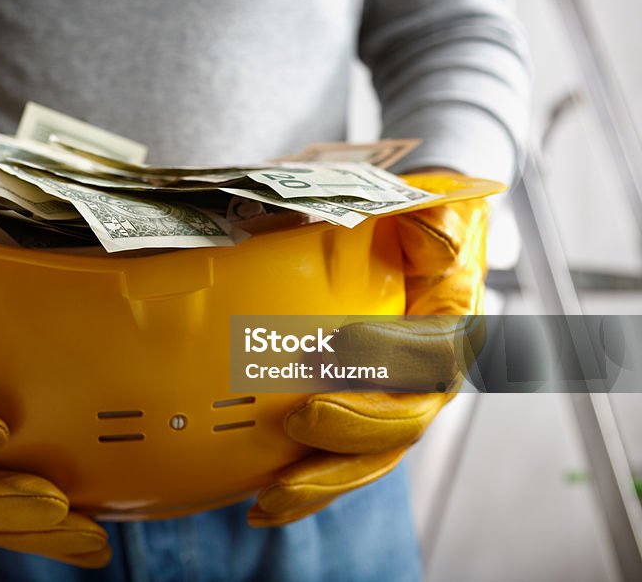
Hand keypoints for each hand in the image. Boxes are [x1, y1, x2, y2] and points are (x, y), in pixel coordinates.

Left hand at [249, 171, 489, 525]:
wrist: (415, 246)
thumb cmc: (421, 229)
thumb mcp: (438, 210)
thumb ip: (439, 221)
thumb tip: (435, 239)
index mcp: (453, 329)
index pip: (433, 354)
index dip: (392, 356)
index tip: (340, 344)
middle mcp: (431, 380)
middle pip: (403, 423)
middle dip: (352, 430)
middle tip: (300, 420)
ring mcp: (395, 407)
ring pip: (370, 459)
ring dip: (323, 482)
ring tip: (273, 499)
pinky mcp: (361, 422)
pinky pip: (339, 462)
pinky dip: (305, 487)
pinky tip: (261, 505)